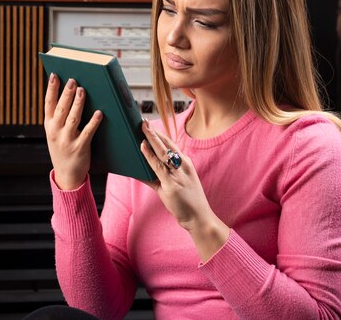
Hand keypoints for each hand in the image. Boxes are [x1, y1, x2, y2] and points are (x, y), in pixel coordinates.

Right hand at [44, 74, 102, 189]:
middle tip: (73, 80)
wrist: (67, 175)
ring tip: (83, 90)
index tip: (55, 75)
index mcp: (48, 125)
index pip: (48, 104)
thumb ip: (59, 116)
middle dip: (66, 93)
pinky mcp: (79, 147)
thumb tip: (71, 93)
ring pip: (73, 118)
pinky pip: (87, 132)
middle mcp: (55, 132)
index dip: (51, 89)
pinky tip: (99, 113)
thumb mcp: (54, 133)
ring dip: (78, 103)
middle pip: (61, 108)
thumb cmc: (63, 148)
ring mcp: (67, 140)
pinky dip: (93, 122)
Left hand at [140, 120, 229, 260]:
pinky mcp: (172, 184)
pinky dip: (149, 155)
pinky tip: (143, 147)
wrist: (199, 218)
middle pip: (166, 145)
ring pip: (162, 152)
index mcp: (185, 164)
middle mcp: (183, 166)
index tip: (151, 125)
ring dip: (151, 139)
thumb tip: (141, 173)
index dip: (160, 134)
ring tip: (142, 129)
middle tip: (143, 122)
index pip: (171, 145)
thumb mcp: (176, 185)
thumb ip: (158, 178)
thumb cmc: (187, 202)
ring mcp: (178, 174)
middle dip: (154, 132)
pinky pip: (157, 167)